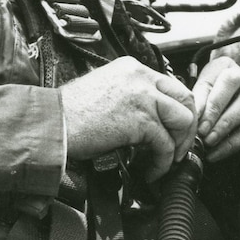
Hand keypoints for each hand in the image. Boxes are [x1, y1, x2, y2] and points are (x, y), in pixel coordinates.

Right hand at [60, 57, 197, 180]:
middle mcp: (141, 78)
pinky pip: (165, 144)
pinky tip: (151, 170)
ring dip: (179, 145)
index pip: (171, 86)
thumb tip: (148, 117)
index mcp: (132, 68)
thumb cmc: (70, 113)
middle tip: (178, 147)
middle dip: (187, 128)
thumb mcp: (104, 90)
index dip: (176, 111)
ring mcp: (143, 97)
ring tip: (166, 160)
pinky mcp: (140, 120)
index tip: (173, 129)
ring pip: (183, 120)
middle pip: (185, 99)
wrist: (52, 123)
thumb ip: (129, 96)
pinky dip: (162, 162)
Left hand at [190, 56, 239, 161]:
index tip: (196, 119)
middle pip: (238, 92)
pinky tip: (217, 151)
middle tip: (203, 132)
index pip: (221, 80)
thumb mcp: (200, 91)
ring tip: (210, 142)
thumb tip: (191, 118)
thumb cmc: (210, 93)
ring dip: (226, 129)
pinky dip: (233, 143)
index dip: (208, 102)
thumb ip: (197, 100)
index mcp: (226, 67)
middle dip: (219, 115)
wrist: (230, 99)